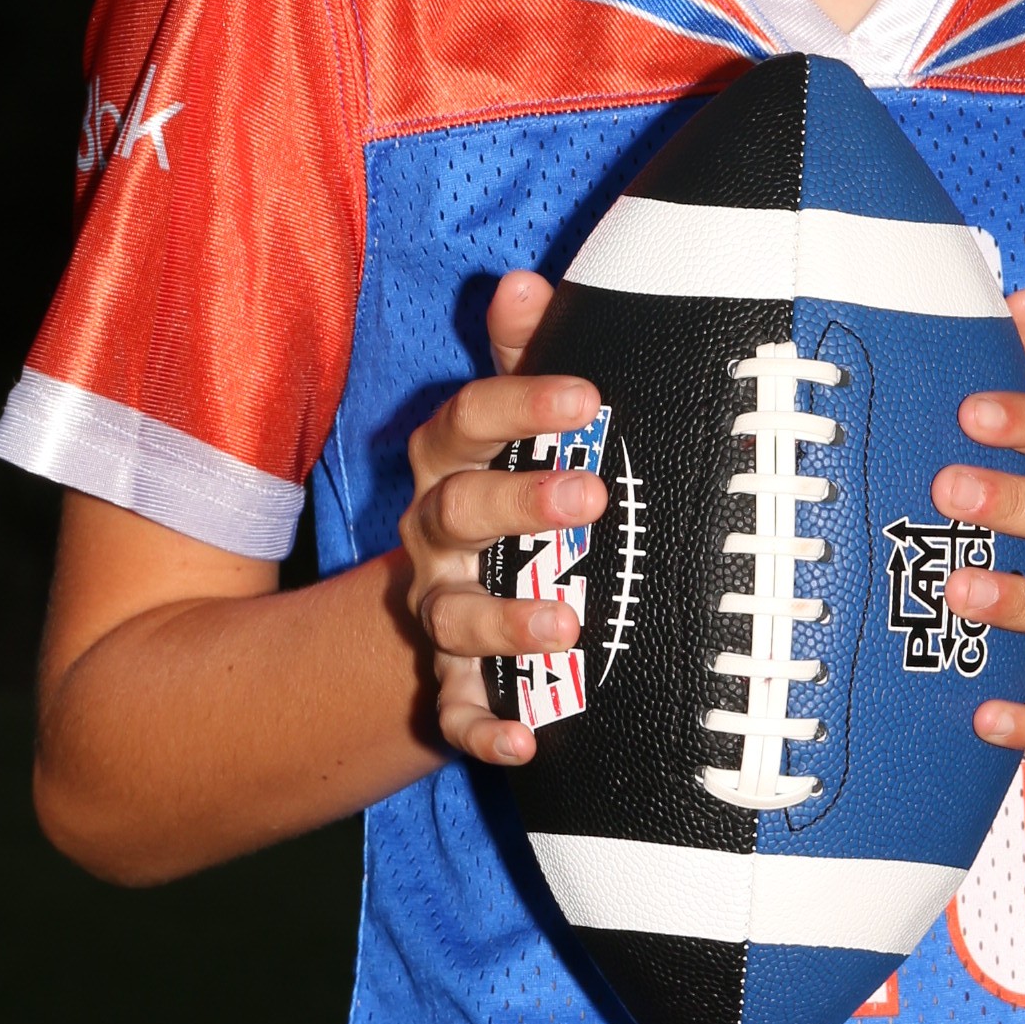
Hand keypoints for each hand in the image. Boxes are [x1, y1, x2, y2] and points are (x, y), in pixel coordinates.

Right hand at [399, 271, 601, 767]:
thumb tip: (521, 281)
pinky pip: (454, 710)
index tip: (589, 396)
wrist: (454, 590)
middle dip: (520, 503)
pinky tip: (525, 742)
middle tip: (591, 497)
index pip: (467, 423)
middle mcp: (432, 535)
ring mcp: (437, 608)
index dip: (520, 405)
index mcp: (448, 463)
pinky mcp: (451, 680)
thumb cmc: (502, 482)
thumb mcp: (509, 420)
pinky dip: (484, 730)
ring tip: (569, 623)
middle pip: (457, 512)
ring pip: (452, 614)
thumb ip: (518, 356)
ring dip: (504, 620)